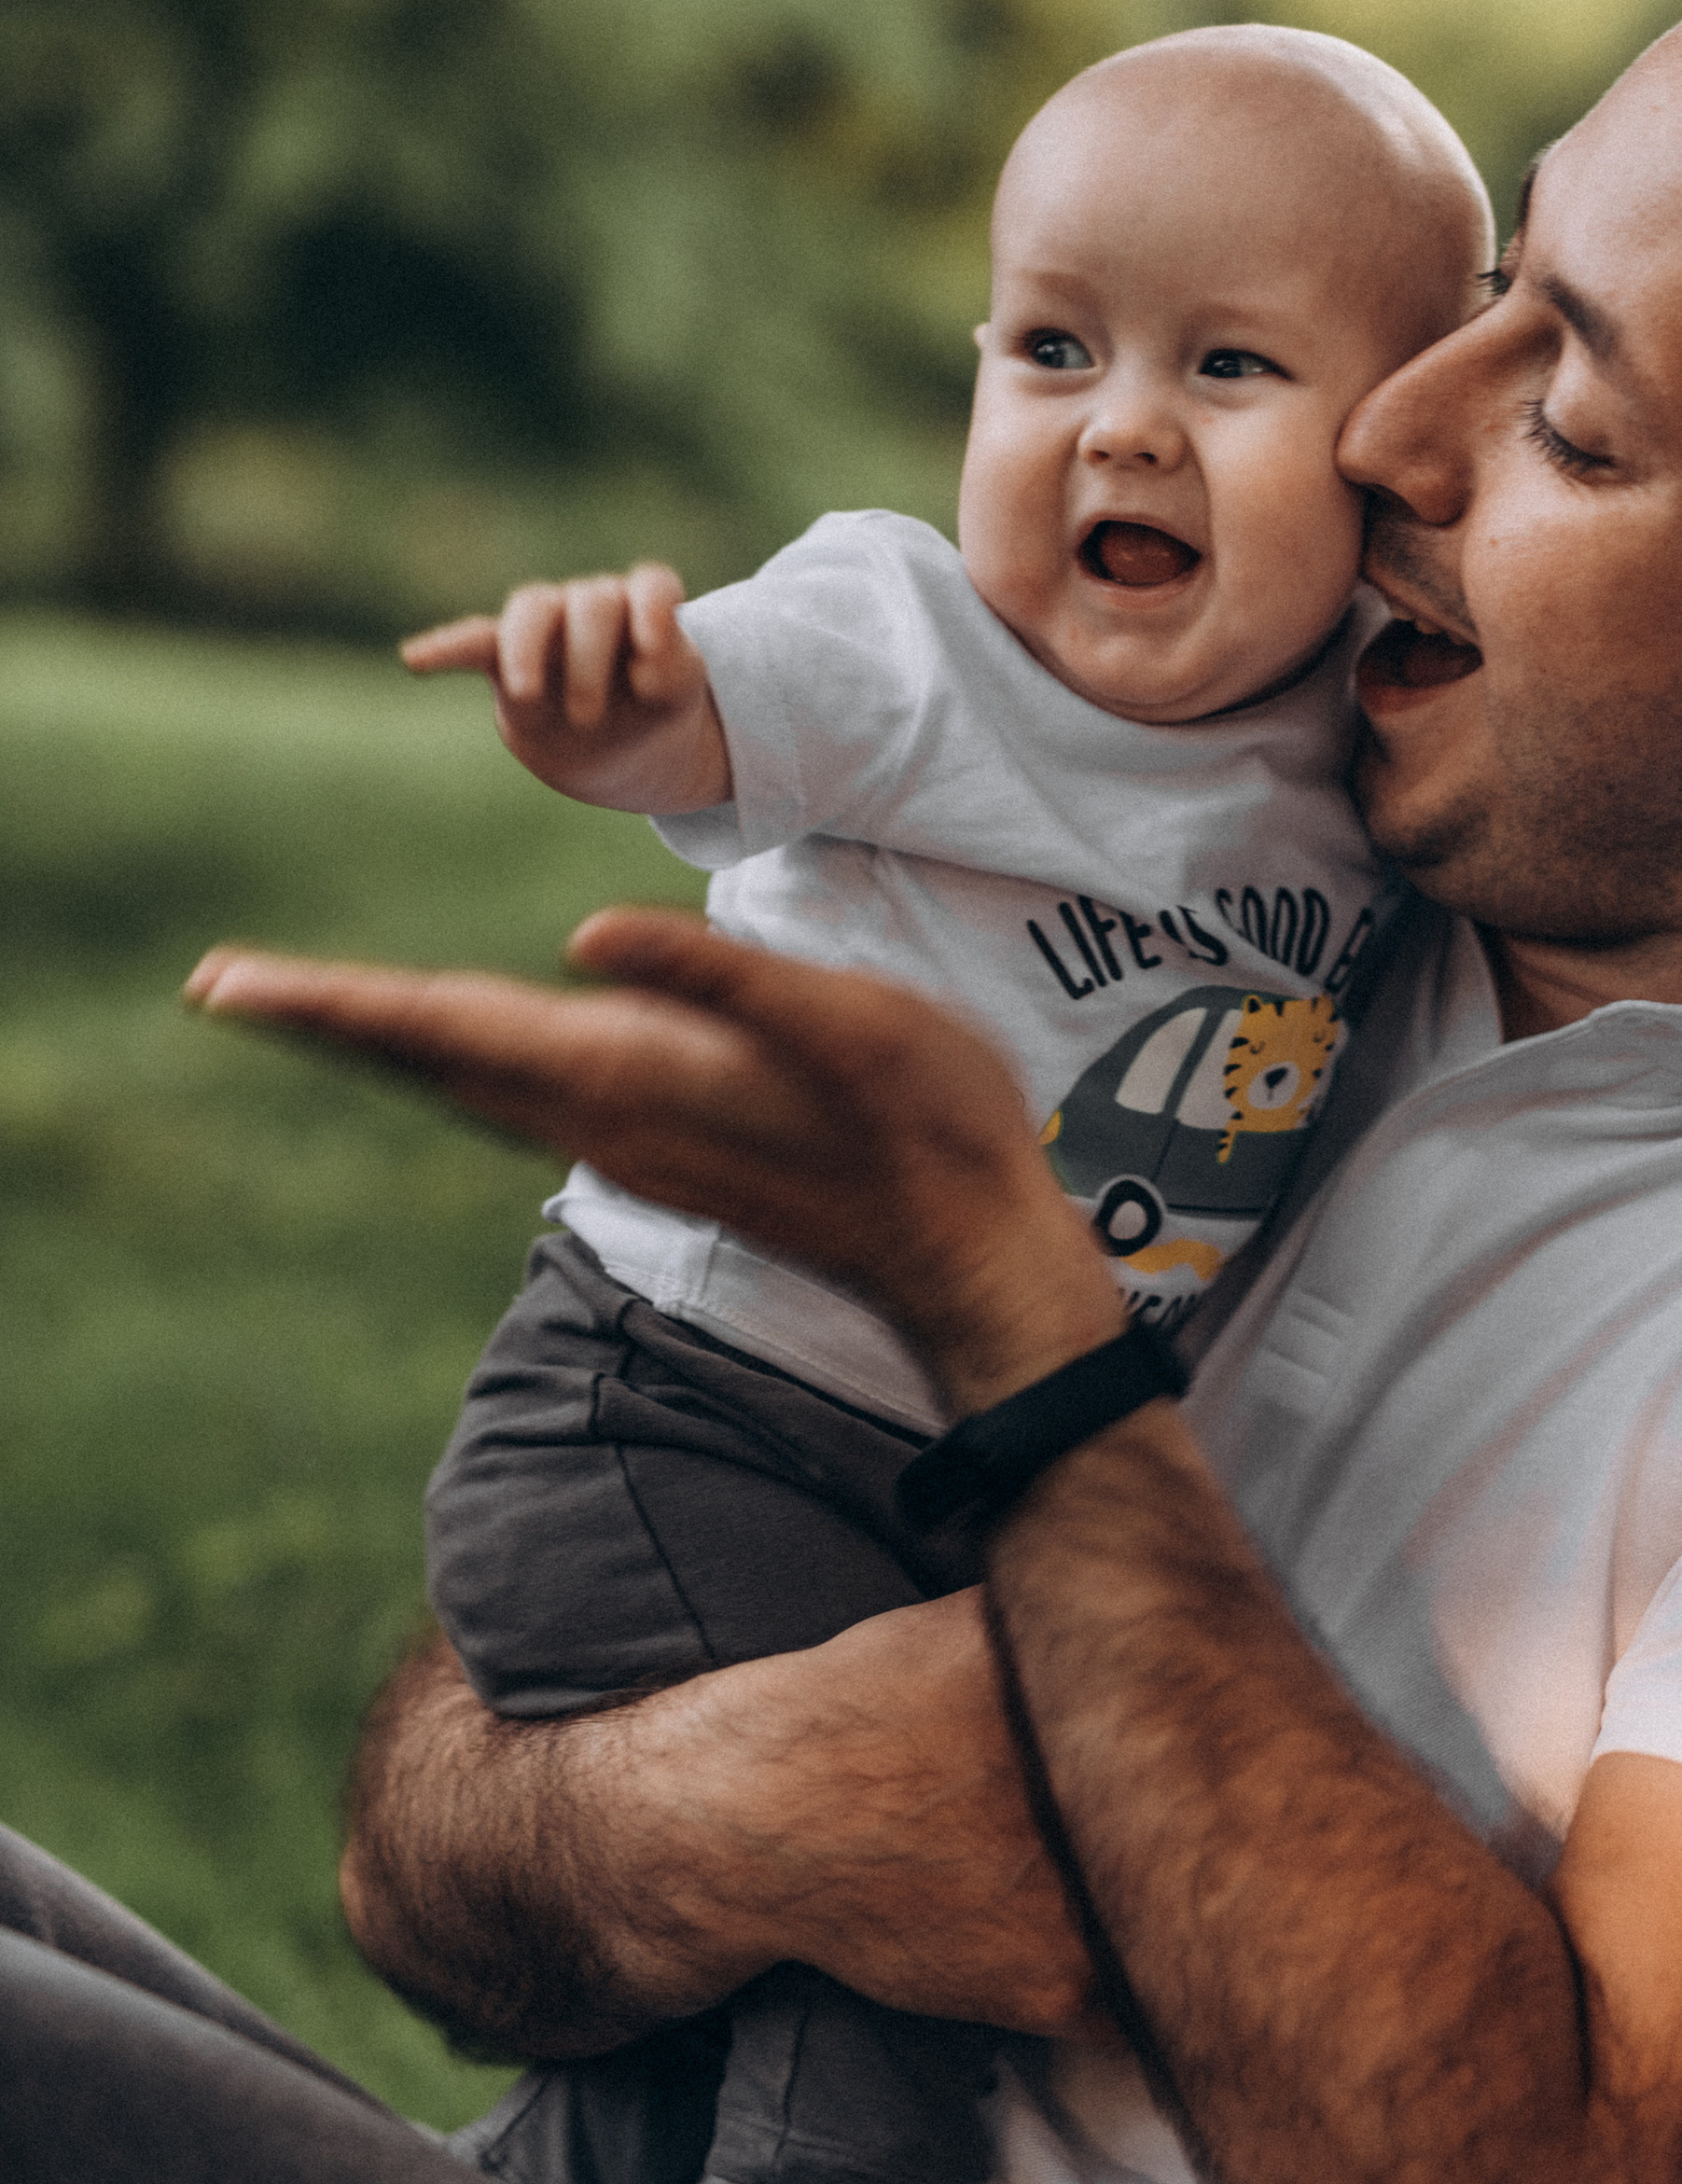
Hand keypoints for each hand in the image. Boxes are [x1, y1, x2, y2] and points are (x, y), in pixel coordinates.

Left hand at [187, 907, 1121, 1399]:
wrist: (962, 1245)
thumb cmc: (922, 1117)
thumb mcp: (839, 1021)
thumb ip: (713, 978)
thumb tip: (582, 937)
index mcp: (628, 1073)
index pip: (445, 1026)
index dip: (332, 1001)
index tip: (226, 984)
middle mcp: (601, 1118)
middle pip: (430, 1059)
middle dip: (324, 1019)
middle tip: (216, 985)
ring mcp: (624, 1142)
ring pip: (466, 1083)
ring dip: (379, 1042)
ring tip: (301, 1006)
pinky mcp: (652, 1148)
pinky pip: (514, 1098)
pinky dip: (450, 1060)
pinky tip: (446, 1043)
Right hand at [400, 566, 730, 814]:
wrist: (615, 751)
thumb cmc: (650, 711)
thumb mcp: (676, 698)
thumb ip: (675, 674)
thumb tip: (644, 672)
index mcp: (642, 609)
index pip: (650, 586)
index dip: (654, 612)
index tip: (653, 655)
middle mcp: (594, 605)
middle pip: (593, 601)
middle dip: (591, 656)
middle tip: (590, 717)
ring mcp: (548, 626)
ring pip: (533, 607)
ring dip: (528, 649)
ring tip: (527, 693)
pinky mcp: (504, 658)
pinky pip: (471, 639)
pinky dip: (444, 647)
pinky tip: (415, 659)